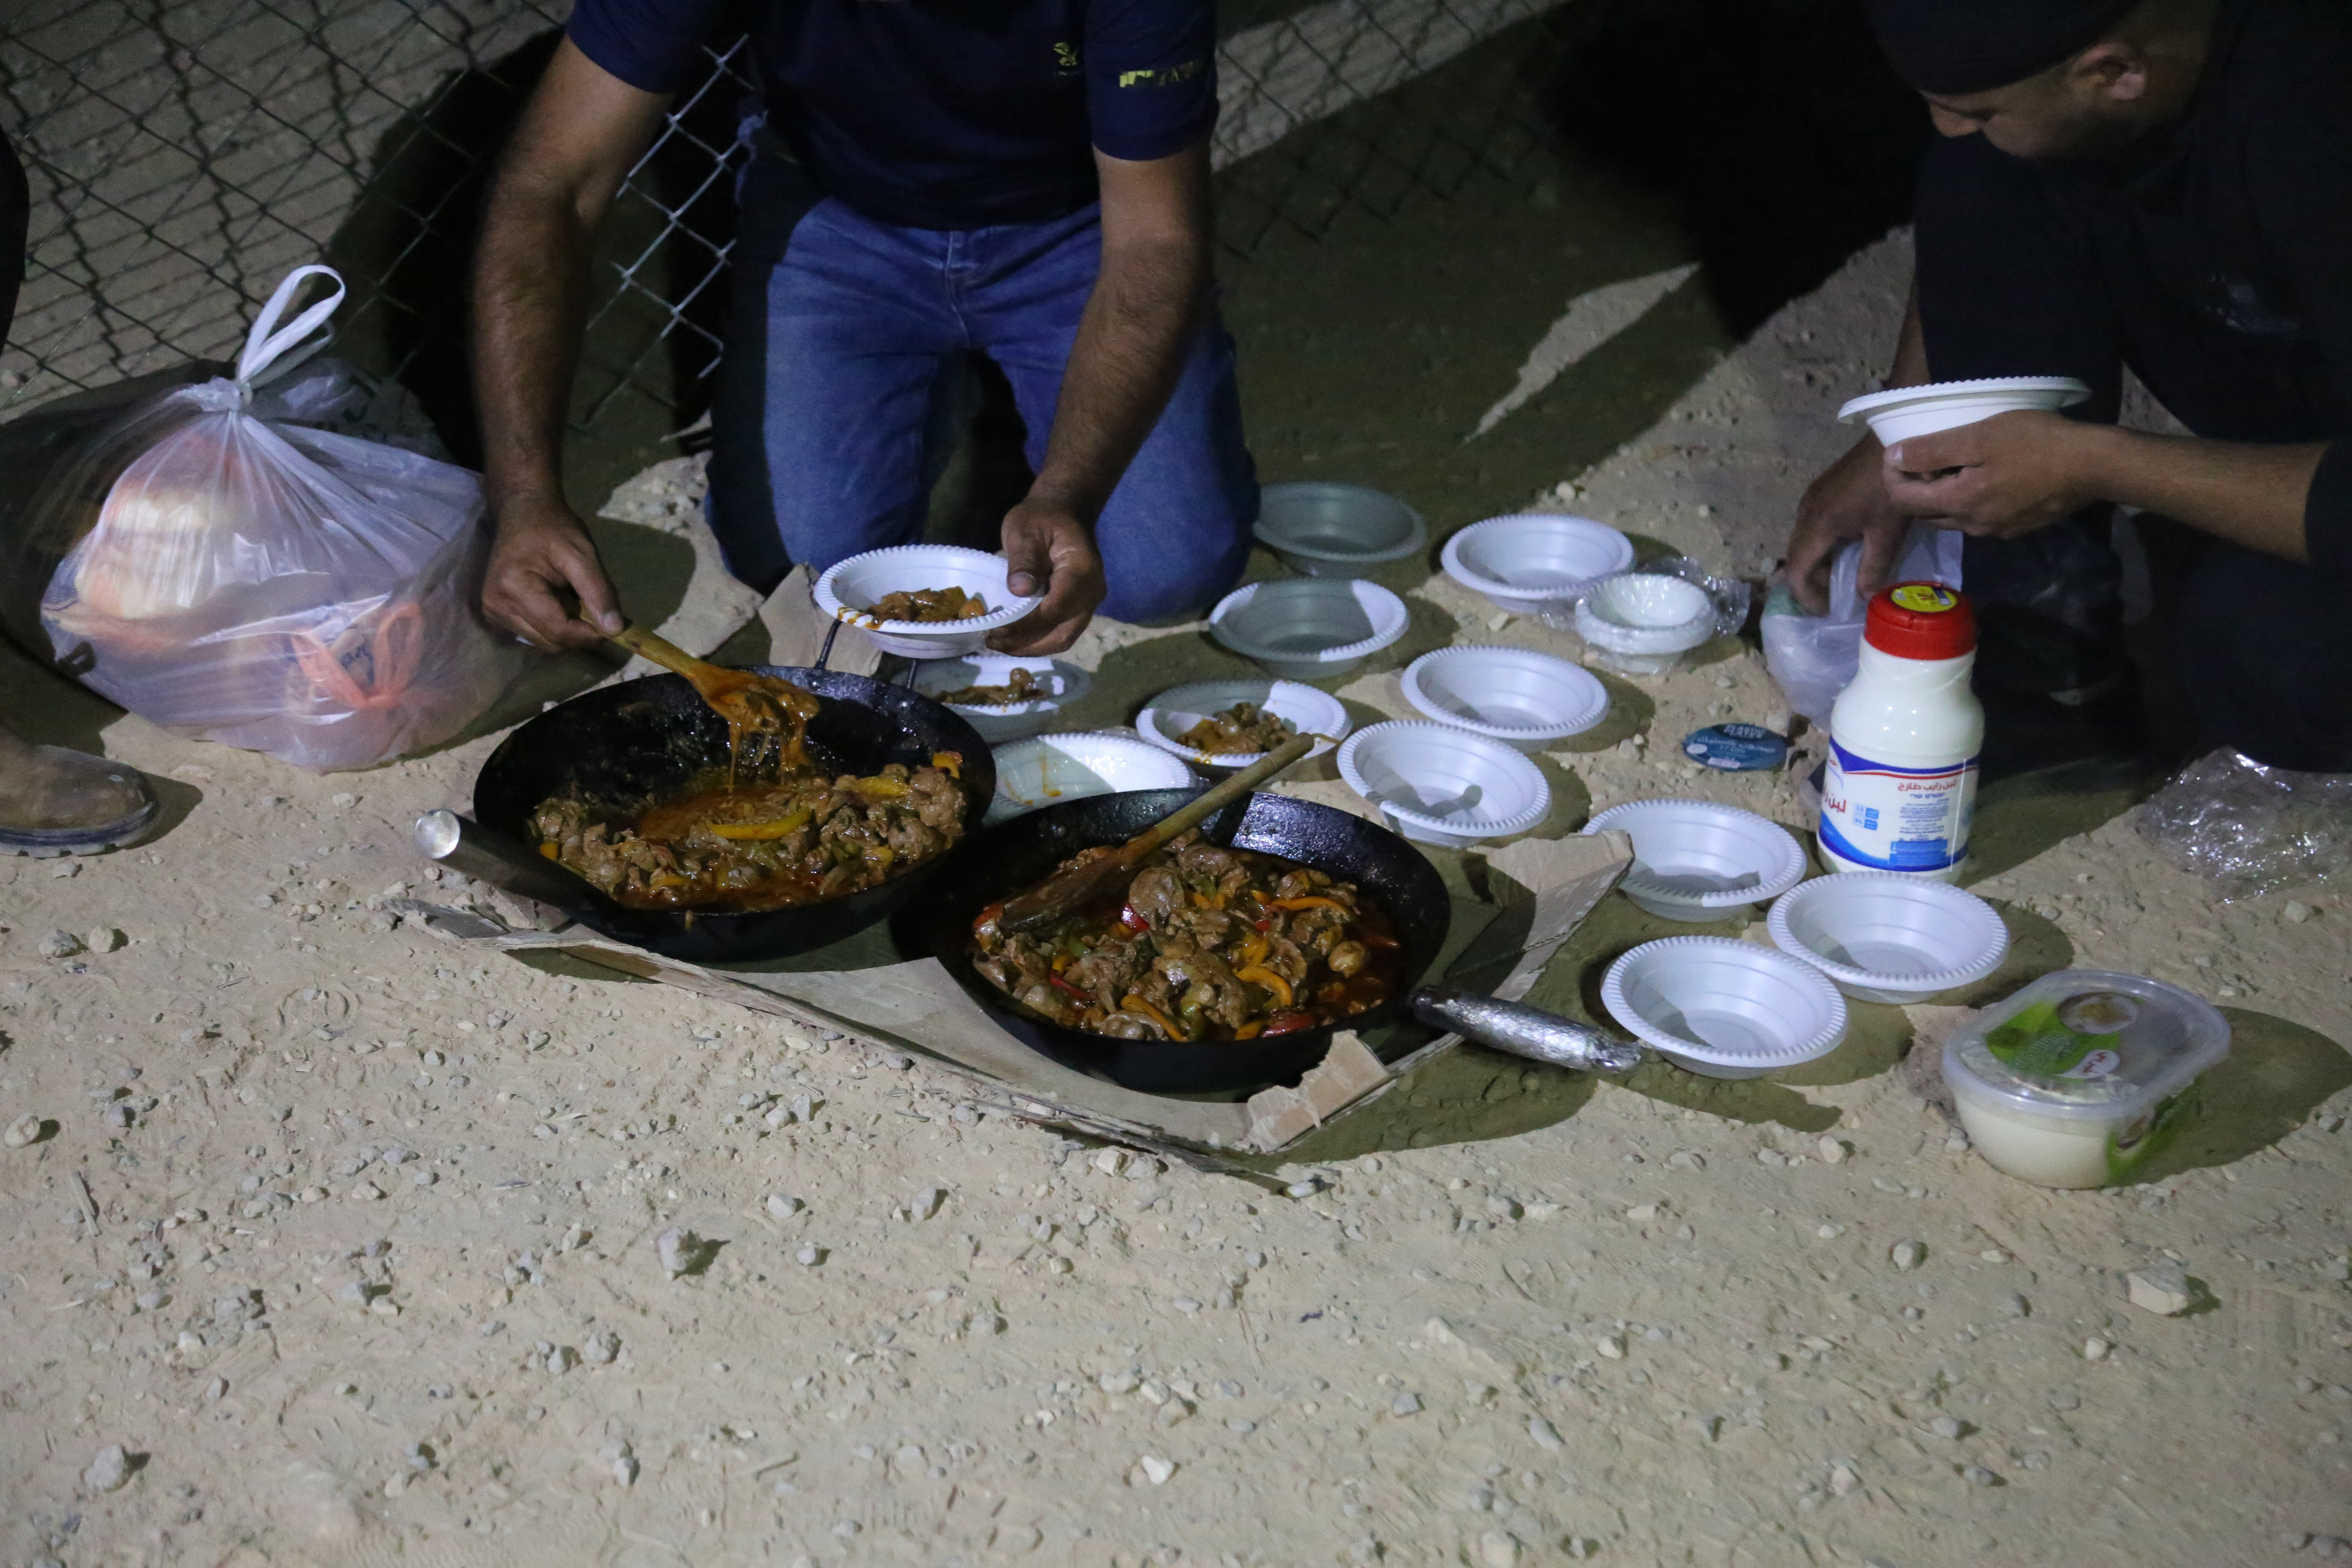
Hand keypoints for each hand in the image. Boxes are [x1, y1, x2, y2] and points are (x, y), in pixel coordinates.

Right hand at [482, 494, 623, 651]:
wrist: (523, 511)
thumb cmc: (553, 527)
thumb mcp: (582, 553)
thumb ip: (598, 592)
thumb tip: (615, 630)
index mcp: (513, 589)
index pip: (559, 631)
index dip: (591, 634)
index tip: (614, 625)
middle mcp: (497, 606)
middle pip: (552, 642)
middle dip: (580, 633)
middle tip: (595, 608)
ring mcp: (493, 612)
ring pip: (544, 642)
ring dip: (567, 630)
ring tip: (573, 599)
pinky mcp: (496, 614)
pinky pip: (534, 634)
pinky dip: (553, 626)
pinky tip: (558, 602)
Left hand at [993, 496, 1105, 654]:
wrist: (1064, 512)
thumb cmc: (1042, 517)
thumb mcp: (1024, 529)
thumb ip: (1023, 560)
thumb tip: (1019, 590)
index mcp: (1081, 569)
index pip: (1055, 607)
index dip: (1025, 624)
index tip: (995, 629)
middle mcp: (1092, 591)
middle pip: (1062, 632)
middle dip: (1026, 643)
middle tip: (992, 642)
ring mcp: (1089, 602)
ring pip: (1064, 638)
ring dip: (1031, 647)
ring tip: (999, 645)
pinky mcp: (1081, 608)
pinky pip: (1062, 632)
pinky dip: (1038, 641)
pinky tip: (1014, 639)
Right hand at [1786, 434, 1909, 613]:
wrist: (1895, 439)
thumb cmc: (1890, 488)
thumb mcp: (1886, 533)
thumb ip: (1873, 568)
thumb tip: (1863, 598)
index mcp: (1817, 525)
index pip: (1798, 570)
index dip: (1807, 596)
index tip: (1825, 611)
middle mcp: (1805, 512)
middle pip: (1796, 556)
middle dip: (1811, 582)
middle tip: (1833, 599)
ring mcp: (1812, 498)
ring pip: (1803, 540)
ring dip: (1816, 563)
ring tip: (1839, 577)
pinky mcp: (1822, 490)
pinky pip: (1812, 526)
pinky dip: (1821, 545)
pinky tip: (1844, 549)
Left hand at [1882, 410, 2105, 538]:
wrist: (2094, 466)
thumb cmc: (2037, 444)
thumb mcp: (1981, 437)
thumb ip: (1934, 450)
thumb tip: (1893, 458)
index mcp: (1959, 504)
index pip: (1903, 500)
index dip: (1893, 476)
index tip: (1901, 452)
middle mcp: (1973, 526)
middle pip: (1924, 512)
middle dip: (1915, 487)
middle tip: (1929, 456)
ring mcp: (1996, 531)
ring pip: (1952, 517)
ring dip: (1942, 495)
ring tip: (1957, 463)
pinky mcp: (2016, 528)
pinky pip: (1978, 517)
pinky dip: (1969, 500)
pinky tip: (1985, 475)